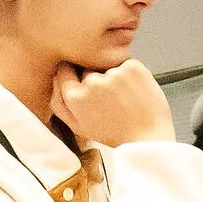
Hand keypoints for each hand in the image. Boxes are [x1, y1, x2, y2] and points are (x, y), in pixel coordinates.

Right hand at [52, 59, 175, 150]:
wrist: (148, 138)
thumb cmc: (115, 134)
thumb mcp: (78, 126)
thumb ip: (60, 103)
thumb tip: (54, 77)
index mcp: (75, 97)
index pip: (64, 70)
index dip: (74, 75)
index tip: (84, 81)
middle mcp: (92, 82)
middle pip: (87, 68)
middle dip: (94, 77)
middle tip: (109, 98)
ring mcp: (113, 73)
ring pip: (107, 65)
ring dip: (113, 75)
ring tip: (123, 97)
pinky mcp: (132, 67)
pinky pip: (125, 63)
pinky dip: (129, 74)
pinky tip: (133, 91)